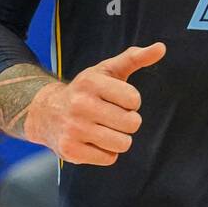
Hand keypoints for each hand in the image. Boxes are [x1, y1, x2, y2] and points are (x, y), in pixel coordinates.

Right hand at [25, 43, 163, 164]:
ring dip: (119, 139)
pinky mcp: (70, 150)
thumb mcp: (107, 70)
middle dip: (128, 121)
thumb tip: (161, 47)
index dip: (131, 102)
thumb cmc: (86, 90)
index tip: (118, 100)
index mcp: (91, 82)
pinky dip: (106, 152)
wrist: (46, 112)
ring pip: (122, 143)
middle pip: (131, 123)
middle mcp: (80, 104)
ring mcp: (74, 128)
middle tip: (112, 116)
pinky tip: (93, 141)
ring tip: (104, 129)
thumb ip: (135, 58)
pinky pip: (109, 158)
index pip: (134, 99)